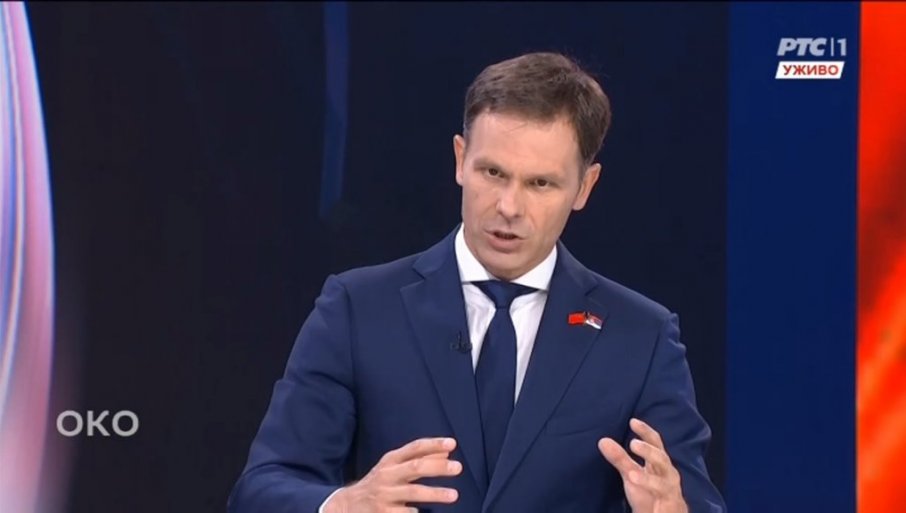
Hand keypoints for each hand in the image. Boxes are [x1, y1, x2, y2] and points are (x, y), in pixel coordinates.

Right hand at [324, 437, 461, 512]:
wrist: (347, 505)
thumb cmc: (379, 483)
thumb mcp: (394, 467)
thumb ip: (418, 458)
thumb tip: (447, 450)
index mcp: (390, 461)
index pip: (414, 448)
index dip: (433, 444)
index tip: (452, 443)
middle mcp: (386, 475)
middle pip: (415, 468)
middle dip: (438, 467)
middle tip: (458, 467)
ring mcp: (384, 495)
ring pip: (413, 492)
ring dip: (435, 493)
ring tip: (454, 495)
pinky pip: (406, 512)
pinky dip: (416, 512)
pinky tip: (424, 512)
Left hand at [598, 418, 687, 512]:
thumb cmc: (649, 493)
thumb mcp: (631, 474)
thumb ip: (620, 458)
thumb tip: (602, 441)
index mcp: (659, 462)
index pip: (655, 442)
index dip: (646, 431)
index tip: (633, 421)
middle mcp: (668, 472)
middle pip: (661, 457)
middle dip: (648, 450)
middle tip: (633, 444)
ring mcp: (671, 486)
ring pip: (664, 475)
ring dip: (648, 471)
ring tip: (632, 471)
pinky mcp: (671, 502)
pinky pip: (661, 492)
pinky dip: (649, 485)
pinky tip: (635, 480)